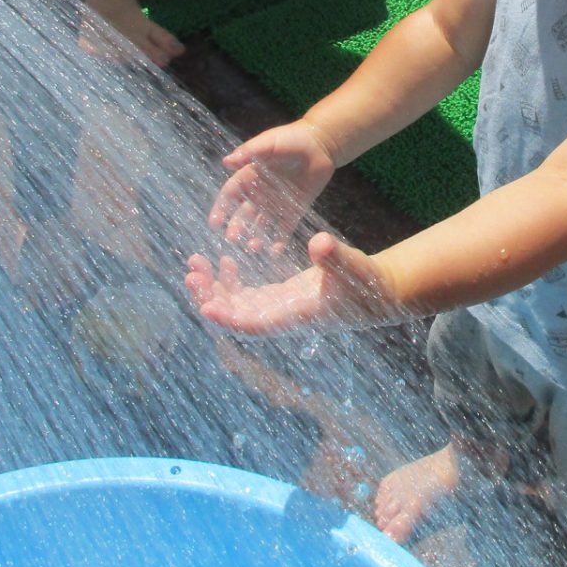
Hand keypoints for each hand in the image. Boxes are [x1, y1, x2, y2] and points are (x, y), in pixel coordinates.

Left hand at [184, 231, 393, 334]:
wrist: (376, 294)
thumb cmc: (366, 284)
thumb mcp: (352, 266)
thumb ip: (334, 256)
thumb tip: (319, 242)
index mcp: (294, 315)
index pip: (253, 324)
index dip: (228, 318)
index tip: (204, 306)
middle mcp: (280, 317)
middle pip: (235, 316)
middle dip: (209, 297)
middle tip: (190, 272)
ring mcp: (278, 309)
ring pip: (236, 305)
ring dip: (213, 289)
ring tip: (194, 265)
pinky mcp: (280, 299)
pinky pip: (246, 296)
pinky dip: (231, 282)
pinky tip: (223, 262)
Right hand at [209, 120, 339, 252]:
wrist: (321, 144)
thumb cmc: (292, 139)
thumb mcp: (269, 143)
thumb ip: (250, 152)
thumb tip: (226, 162)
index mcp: (250, 176)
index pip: (230, 195)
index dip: (221, 208)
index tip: (214, 223)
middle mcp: (261, 192)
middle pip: (244, 213)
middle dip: (237, 227)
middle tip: (233, 240)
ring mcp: (277, 203)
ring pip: (262, 224)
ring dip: (256, 237)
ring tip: (253, 248)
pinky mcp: (294, 209)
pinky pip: (285, 228)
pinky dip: (279, 241)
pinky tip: (275, 252)